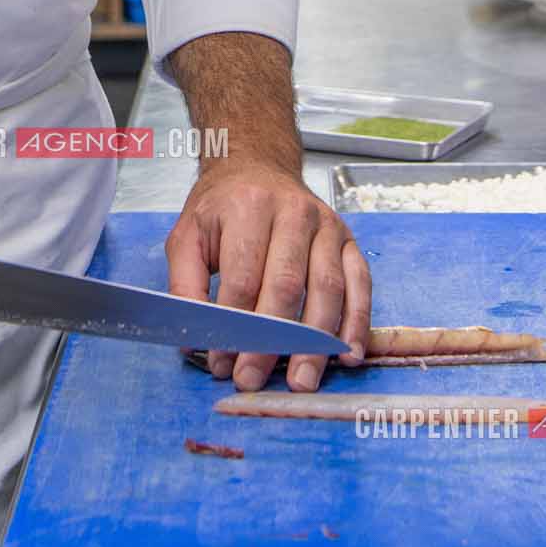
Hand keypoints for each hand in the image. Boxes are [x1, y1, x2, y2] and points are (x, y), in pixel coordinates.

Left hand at [166, 158, 370, 393]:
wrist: (257, 166)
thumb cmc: (223, 207)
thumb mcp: (188, 235)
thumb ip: (185, 285)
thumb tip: (193, 337)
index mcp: (248, 207)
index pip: (243, 277)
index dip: (232, 325)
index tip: (222, 362)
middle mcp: (293, 212)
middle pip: (286, 285)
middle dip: (271, 341)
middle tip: (255, 379)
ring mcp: (327, 225)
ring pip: (327, 288)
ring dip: (316, 342)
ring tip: (301, 380)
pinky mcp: (348, 240)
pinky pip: (360, 284)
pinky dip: (356, 322)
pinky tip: (347, 354)